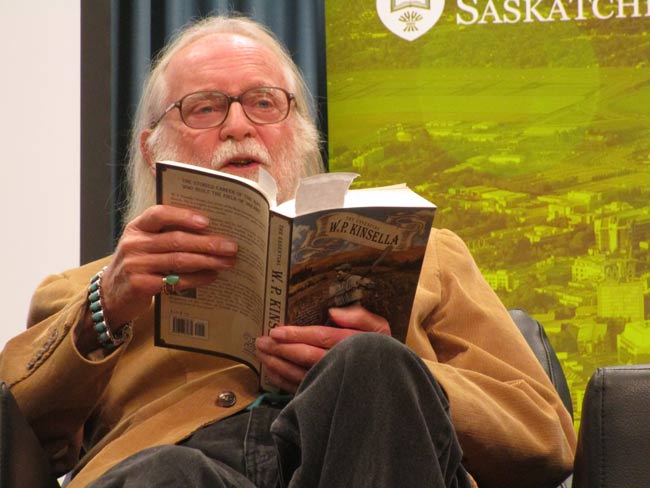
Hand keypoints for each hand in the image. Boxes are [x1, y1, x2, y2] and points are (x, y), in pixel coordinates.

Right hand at [77, 205, 236, 352]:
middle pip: (176, 240)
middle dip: (207, 243)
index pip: (159, 214)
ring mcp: (135, 265)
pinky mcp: (140, 286)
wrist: (111, 295)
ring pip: (179, 260)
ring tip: (228, 261)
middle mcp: (134, 244)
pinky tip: (212, 276)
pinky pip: (175, 281)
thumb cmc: (138, 264)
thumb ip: (168, 235)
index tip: (207, 221)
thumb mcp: (145, 245)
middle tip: (231, 246)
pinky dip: (197, 279)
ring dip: (208, 261)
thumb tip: (212, 232)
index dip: (183, 216)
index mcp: (137, 227)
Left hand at [255, 306, 390, 391]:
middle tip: (261, 341)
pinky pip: (301, 390)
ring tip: (261, 353)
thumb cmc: (383, 351)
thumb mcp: (380, 329)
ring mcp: (332, 384)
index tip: (277, 331)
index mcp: (353, 345)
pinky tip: (271, 371)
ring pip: (300, 375)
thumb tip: (333, 312)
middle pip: (306, 356)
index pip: (321, 338)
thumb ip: (360, 317)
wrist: (392, 384)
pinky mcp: (326, 396)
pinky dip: (283, 381)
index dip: (297, 334)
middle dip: (281, 349)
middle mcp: (341, 365)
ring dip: (278, 364)